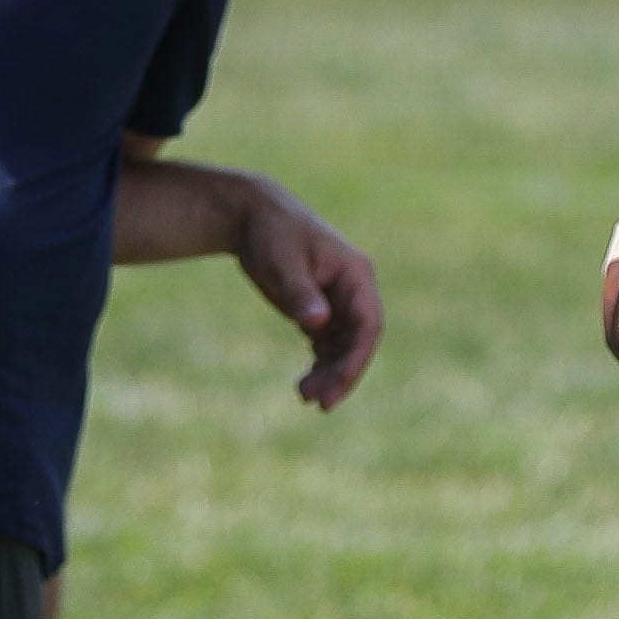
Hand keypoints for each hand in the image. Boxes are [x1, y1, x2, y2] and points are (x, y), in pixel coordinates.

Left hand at [233, 181, 380, 409]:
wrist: (250, 215)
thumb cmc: (269, 233)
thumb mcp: (282, 262)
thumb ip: (300, 293)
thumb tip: (319, 323)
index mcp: (355, 274)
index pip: (368, 324)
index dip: (355, 360)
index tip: (335, 387)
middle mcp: (354, 289)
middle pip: (358, 340)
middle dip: (341, 373)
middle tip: (316, 402)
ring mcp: (339, 299)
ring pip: (345, 346)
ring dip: (331, 373)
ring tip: (304, 396)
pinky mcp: (321, 307)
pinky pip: (329, 343)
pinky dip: (321, 364)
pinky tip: (305, 383)